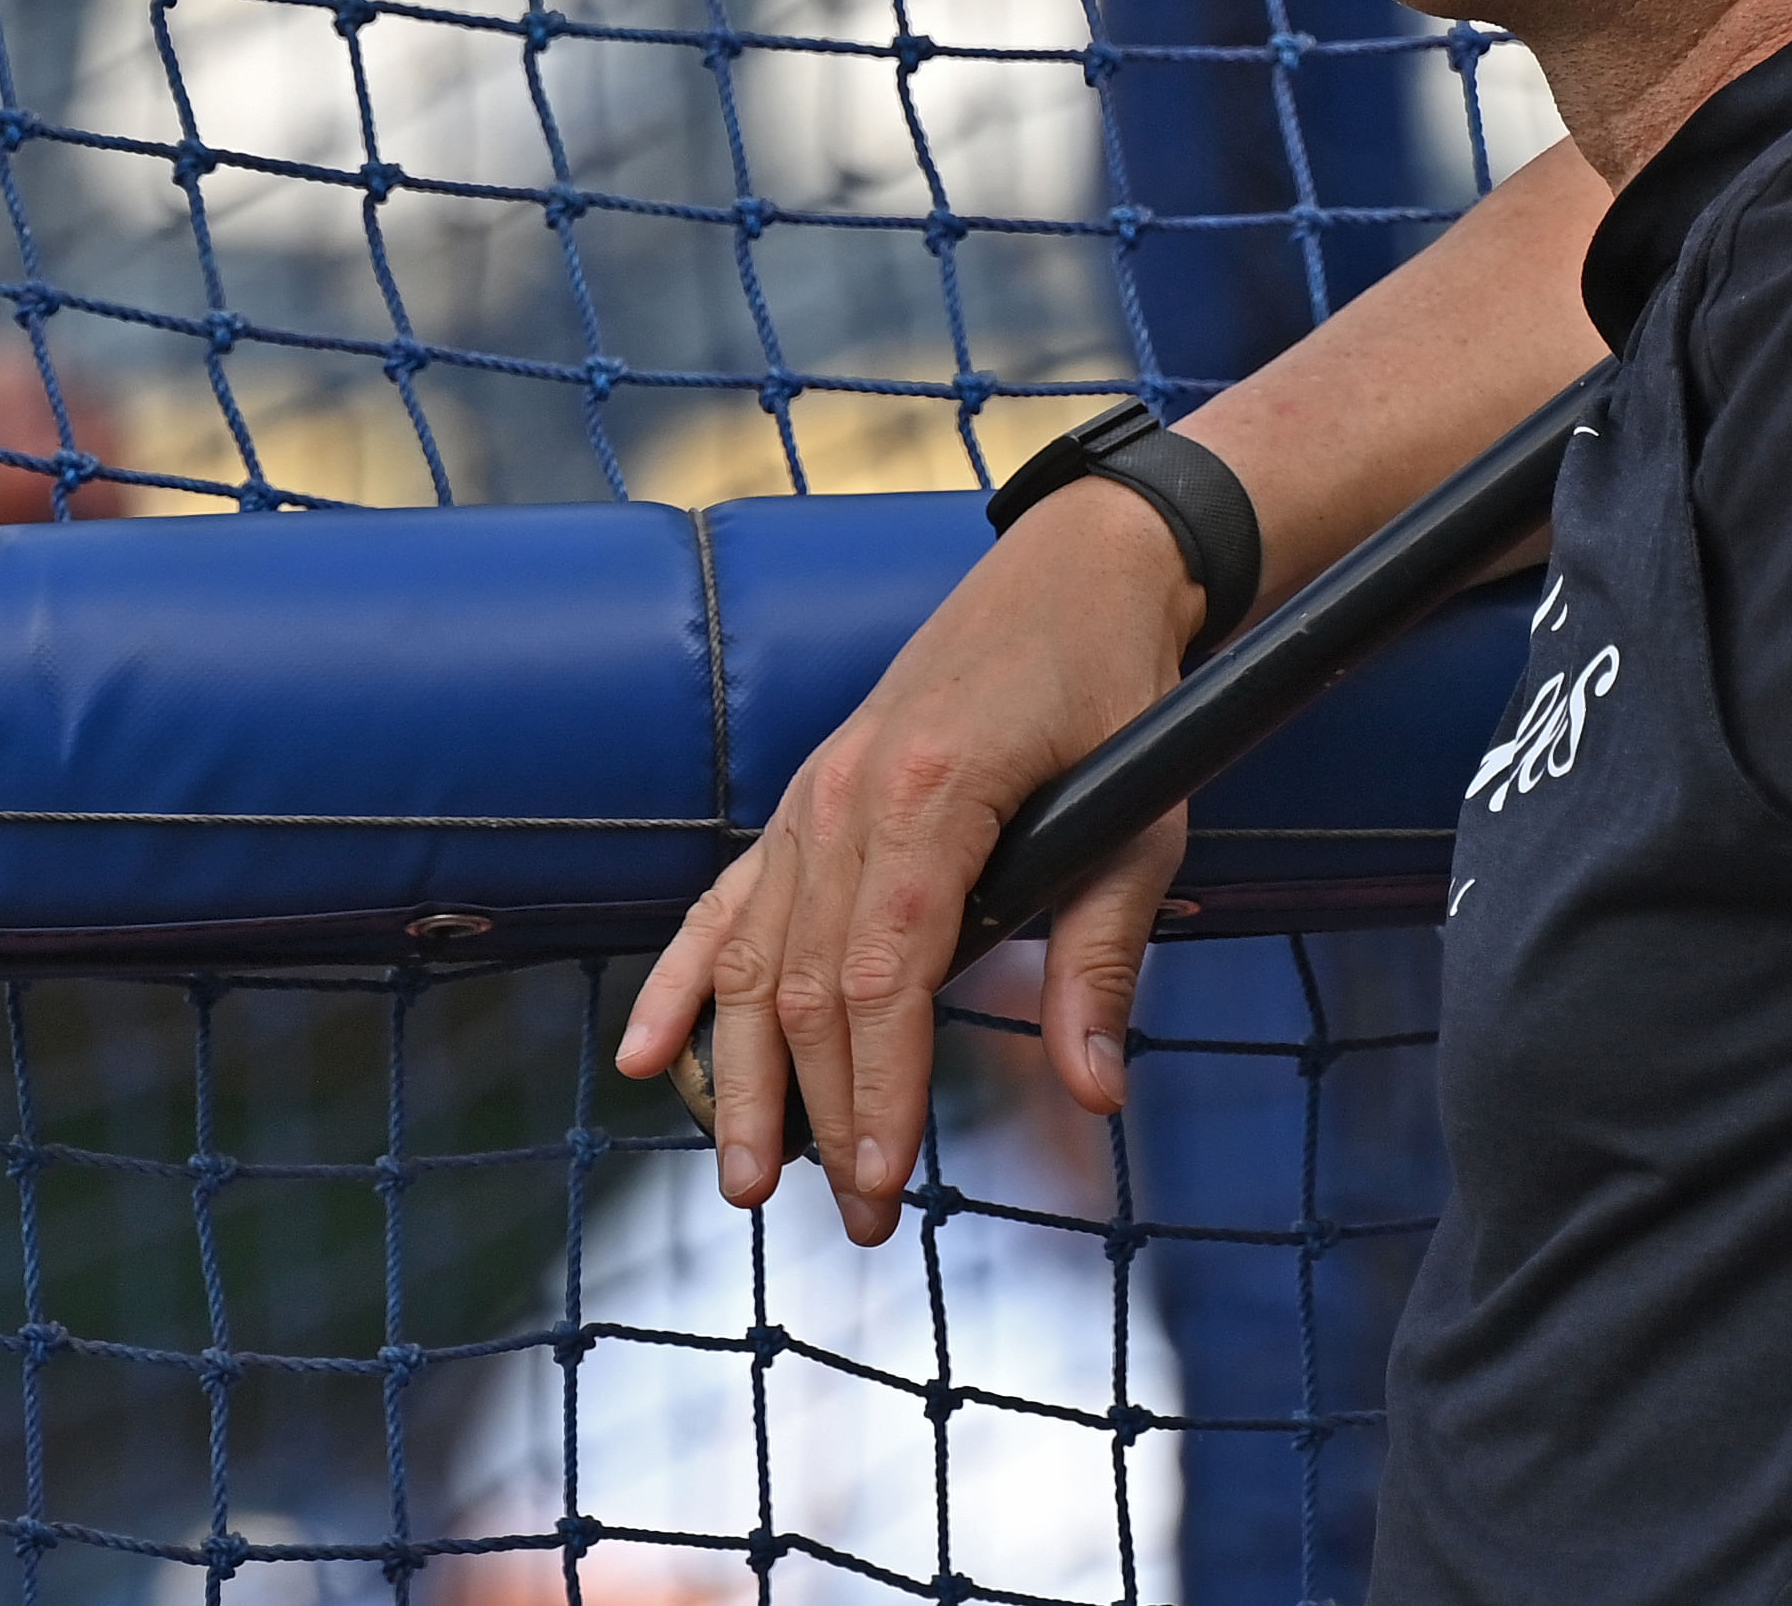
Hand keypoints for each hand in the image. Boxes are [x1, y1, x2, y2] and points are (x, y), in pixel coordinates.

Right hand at [616, 476, 1203, 1246]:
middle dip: (823, 1113)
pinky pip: (725, 901)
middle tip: (857, 1219)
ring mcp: (812, 795)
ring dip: (743, 1077)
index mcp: (931, 794)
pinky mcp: (806, 799)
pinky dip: (681, 983)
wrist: (1075, 572)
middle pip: (806, 985)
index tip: (884, 1183)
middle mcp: (847, 795)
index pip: (883, 975)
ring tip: (749, 1180)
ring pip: (750, 957)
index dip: (879, 1089)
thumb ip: (1103, 957)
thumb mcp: (1144, 821)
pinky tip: (646, 1059)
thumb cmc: (1122, 692)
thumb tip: (1097, 1092)